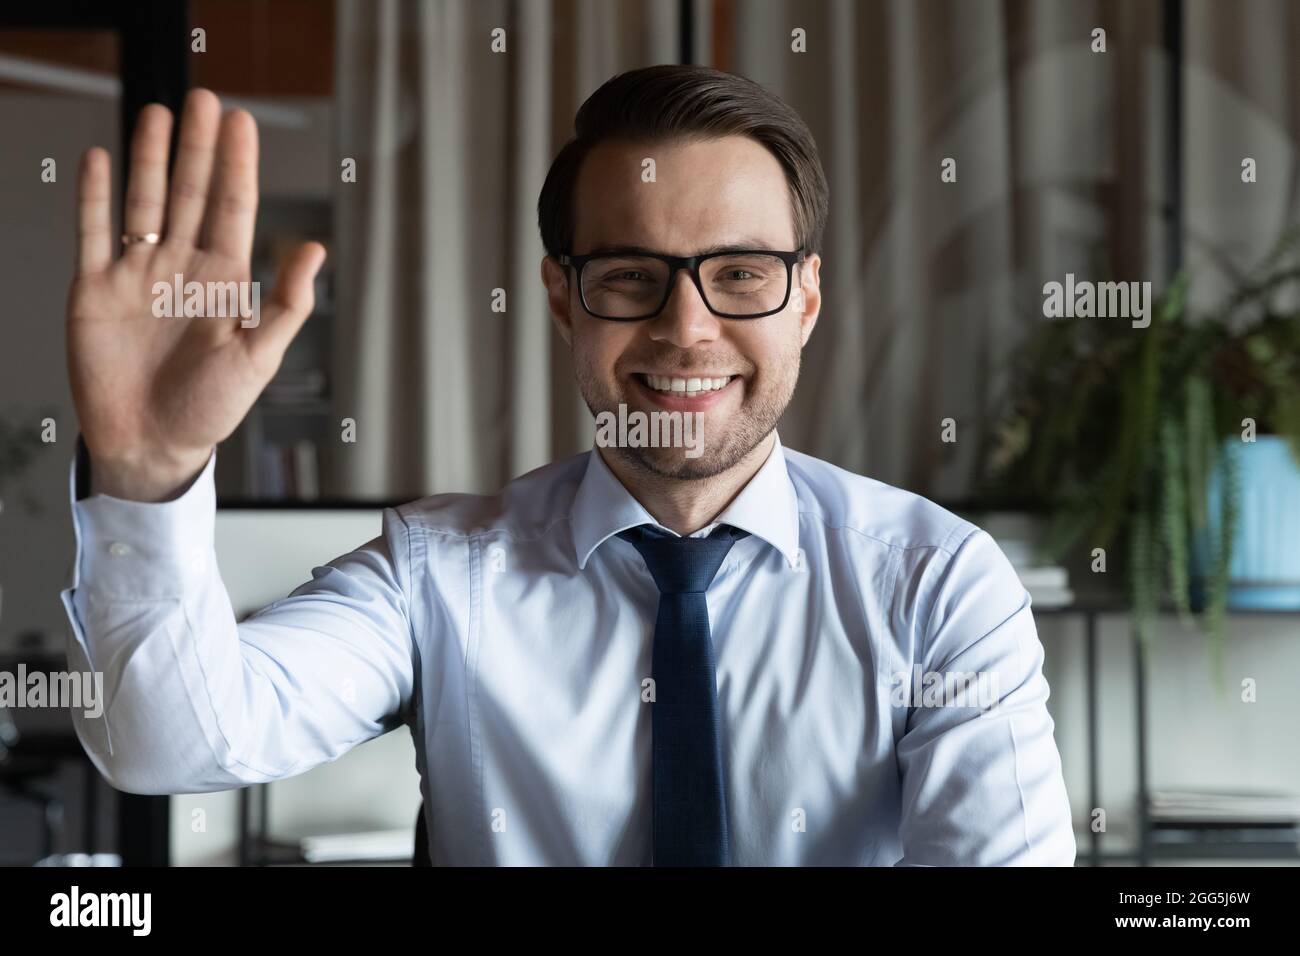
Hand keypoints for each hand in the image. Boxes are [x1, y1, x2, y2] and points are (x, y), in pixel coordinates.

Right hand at [67, 88, 324, 500]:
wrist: (150, 444)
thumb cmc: (210, 408)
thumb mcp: (258, 358)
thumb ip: (285, 304)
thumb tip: (316, 250)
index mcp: (223, 281)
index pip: (231, 209)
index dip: (236, 166)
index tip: (242, 123)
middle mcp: (181, 268)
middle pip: (190, 194)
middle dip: (198, 148)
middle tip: (206, 99)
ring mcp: (137, 275)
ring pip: (144, 202)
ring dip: (150, 159)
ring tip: (160, 114)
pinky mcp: (95, 290)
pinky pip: (93, 233)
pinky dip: (94, 197)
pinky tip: (100, 159)